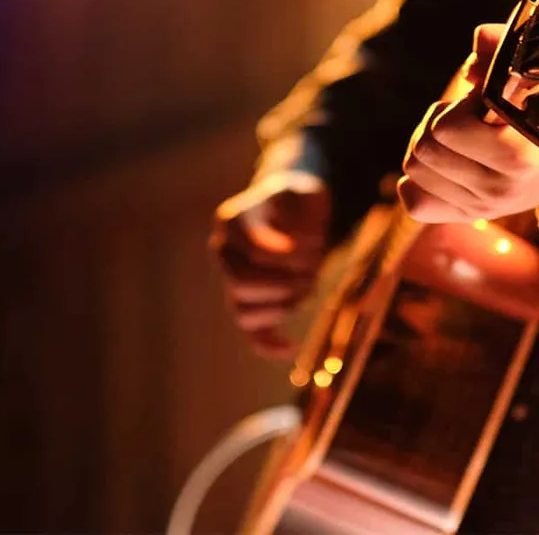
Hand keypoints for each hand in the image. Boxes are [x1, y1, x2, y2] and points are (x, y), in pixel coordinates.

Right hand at [209, 171, 331, 358]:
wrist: (293, 209)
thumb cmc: (299, 200)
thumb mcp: (304, 191)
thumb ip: (300, 208)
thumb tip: (291, 248)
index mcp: (231, 221)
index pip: (254, 250)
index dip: (288, 255)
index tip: (314, 244)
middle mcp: (223, 252)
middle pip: (241, 284)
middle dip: (284, 283)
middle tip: (313, 271)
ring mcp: (233, 280)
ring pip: (243, 312)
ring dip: (282, 306)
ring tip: (309, 285)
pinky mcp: (251, 302)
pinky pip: (251, 334)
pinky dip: (269, 345)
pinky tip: (291, 346)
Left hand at [398, 23, 538, 223]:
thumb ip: (507, 49)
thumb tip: (477, 46)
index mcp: (518, 156)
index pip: (446, 129)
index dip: (459, 106)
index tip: (486, 103)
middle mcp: (499, 189)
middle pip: (423, 148)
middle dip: (439, 122)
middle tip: (468, 117)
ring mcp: (484, 208)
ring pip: (413, 170)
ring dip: (429, 145)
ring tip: (461, 137)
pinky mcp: (470, 216)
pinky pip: (416, 202)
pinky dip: (420, 180)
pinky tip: (446, 163)